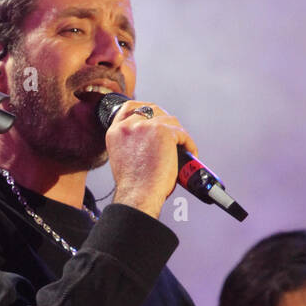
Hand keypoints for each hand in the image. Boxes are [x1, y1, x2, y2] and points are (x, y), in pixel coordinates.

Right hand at [107, 102, 198, 216]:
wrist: (138, 196)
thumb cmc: (134, 186)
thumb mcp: (124, 158)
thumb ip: (132, 143)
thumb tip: (151, 140)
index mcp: (116, 132)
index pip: (129, 109)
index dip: (145, 110)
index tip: (154, 117)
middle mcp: (128, 126)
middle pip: (152, 110)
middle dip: (165, 120)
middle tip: (174, 133)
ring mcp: (145, 127)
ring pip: (170, 121)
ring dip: (178, 134)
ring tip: (183, 147)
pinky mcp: (163, 132)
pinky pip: (182, 133)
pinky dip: (188, 144)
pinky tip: (189, 153)